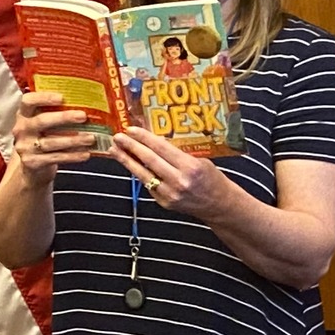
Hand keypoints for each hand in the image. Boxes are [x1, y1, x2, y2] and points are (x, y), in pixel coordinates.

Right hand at [8, 91, 98, 182]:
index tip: (62, 98)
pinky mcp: (32, 162)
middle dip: (63, 118)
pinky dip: (72, 156)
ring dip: (73, 140)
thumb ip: (58, 112)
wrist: (33, 165)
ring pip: (50, 142)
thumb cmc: (44, 137)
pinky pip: (55, 157)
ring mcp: (25, 147)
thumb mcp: (45, 123)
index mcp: (24, 115)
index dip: (44, 98)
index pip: (28, 101)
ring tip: (90, 138)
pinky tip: (86, 153)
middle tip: (83, 116)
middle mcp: (22, 129)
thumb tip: (90, 104)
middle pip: (41, 121)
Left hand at [112, 128, 235, 219]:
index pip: (162, 148)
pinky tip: (131, 164)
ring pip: (142, 174)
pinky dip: (138, 173)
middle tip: (117, 137)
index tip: (131, 129)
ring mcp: (169, 193)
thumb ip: (180, 154)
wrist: (219, 204)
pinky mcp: (164, 202)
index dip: (144, 138)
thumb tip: (156, 142)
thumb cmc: (212, 179)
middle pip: (149, 160)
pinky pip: (148, 185)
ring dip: (126, 161)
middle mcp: (179, 181)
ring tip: (114, 150)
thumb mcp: (201, 161)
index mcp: (191, 167)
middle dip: (131, 147)